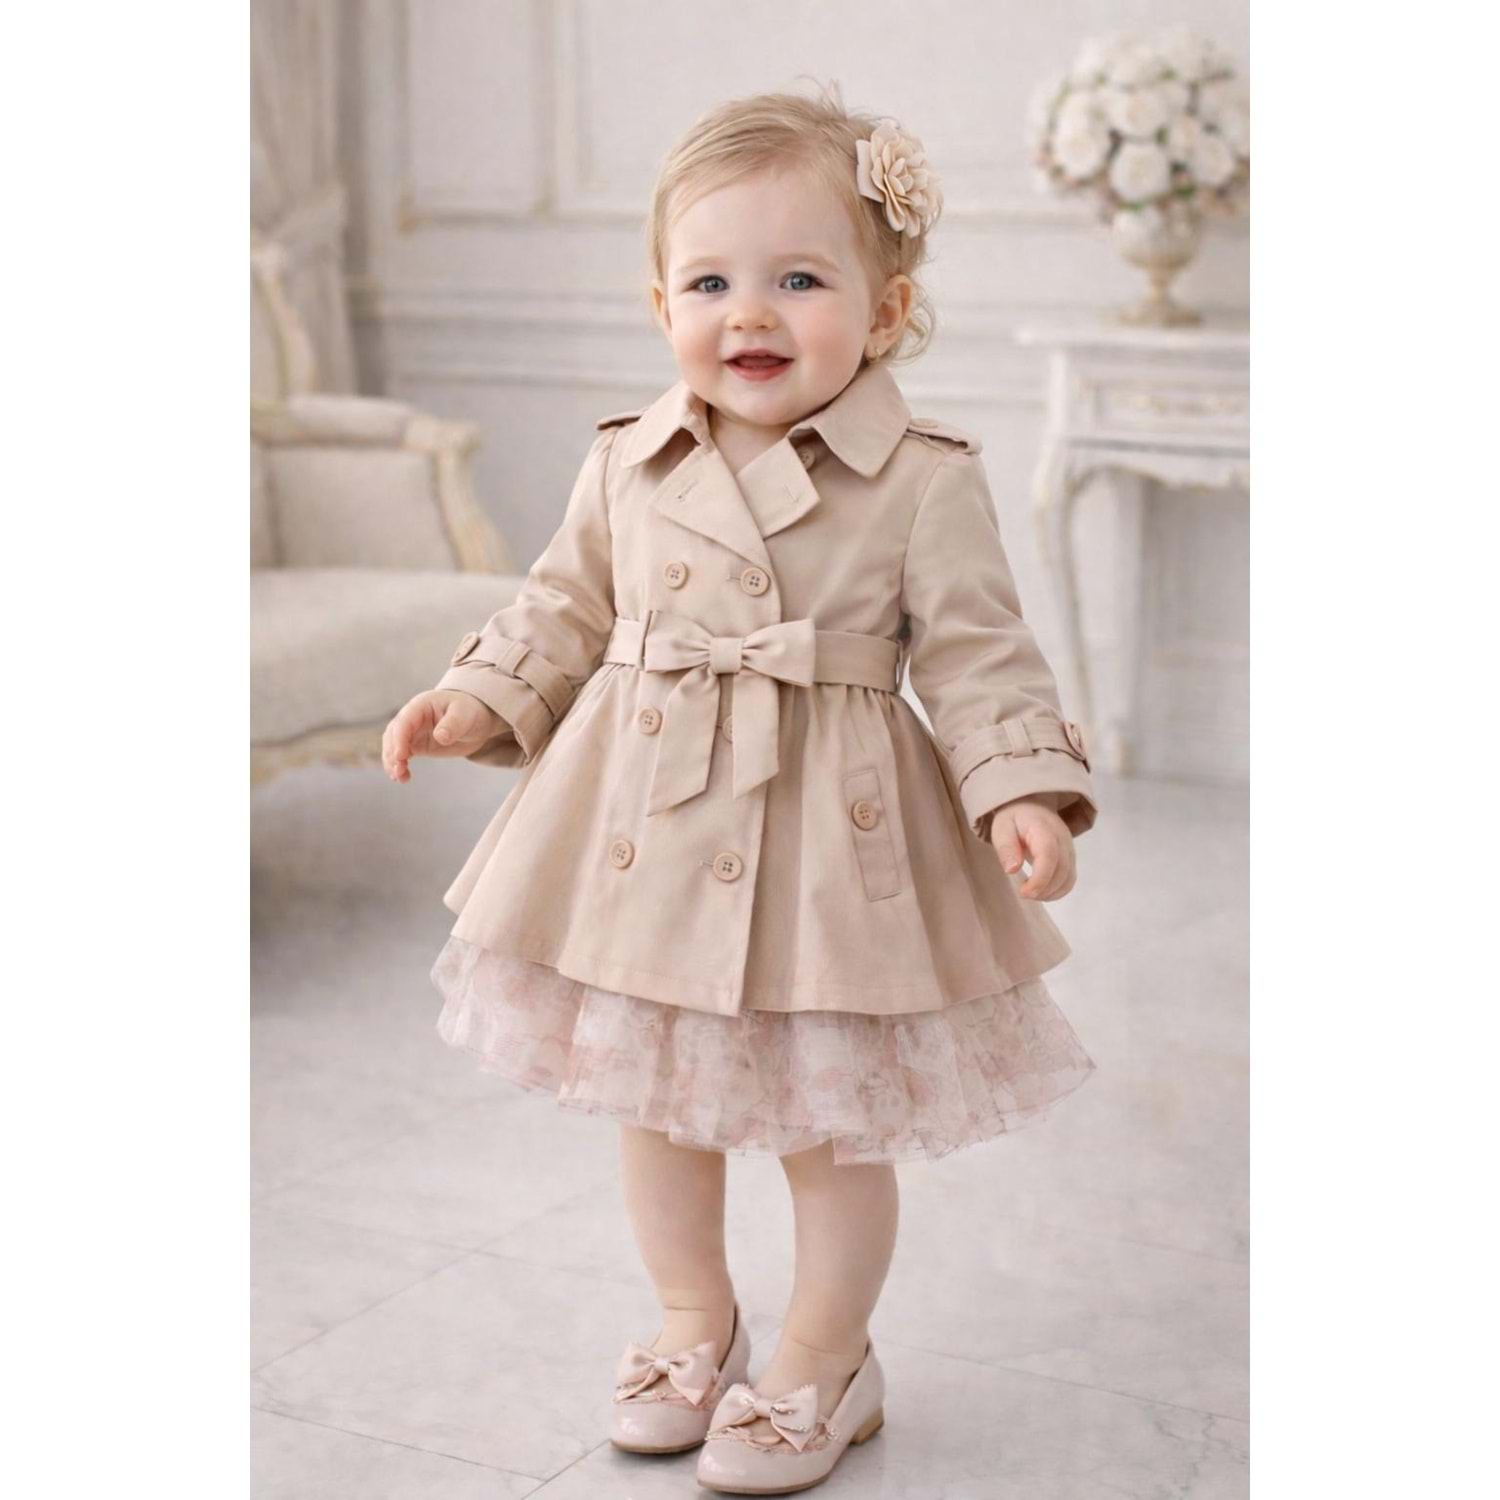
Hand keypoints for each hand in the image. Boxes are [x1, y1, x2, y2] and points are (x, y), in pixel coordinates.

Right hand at [382, 690, 504, 781]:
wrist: (476, 720)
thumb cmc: (470, 712)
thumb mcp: (465, 715)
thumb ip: (453, 723)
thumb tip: (440, 736)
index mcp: (421, 706)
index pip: (404, 722)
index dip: (399, 738)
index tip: (400, 756)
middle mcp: (411, 718)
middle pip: (393, 734)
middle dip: (392, 752)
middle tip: (399, 771)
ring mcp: (412, 732)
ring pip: (393, 746)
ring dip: (392, 762)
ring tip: (400, 778)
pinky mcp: (416, 745)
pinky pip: (401, 756)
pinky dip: (399, 767)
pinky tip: (403, 778)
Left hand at [987, 798, 1076, 900]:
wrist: (1031, 807)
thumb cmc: (1014, 819)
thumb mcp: (1002, 829)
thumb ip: (1006, 848)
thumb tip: (1012, 870)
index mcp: (1043, 828)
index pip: (1049, 855)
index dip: (1039, 878)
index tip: (1024, 892)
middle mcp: (1062, 838)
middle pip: (1062, 870)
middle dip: (1043, 889)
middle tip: (1023, 893)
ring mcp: (1069, 848)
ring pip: (1068, 878)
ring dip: (1051, 893)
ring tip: (1030, 893)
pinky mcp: (1070, 858)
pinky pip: (1070, 879)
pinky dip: (1058, 891)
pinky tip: (1041, 892)